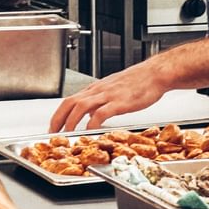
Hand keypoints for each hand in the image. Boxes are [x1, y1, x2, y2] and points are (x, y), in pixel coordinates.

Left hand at [49, 63, 167, 131]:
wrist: (155, 74)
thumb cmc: (138, 81)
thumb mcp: (113, 89)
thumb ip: (99, 101)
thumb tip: (90, 115)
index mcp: (95, 88)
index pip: (69, 100)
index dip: (58, 114)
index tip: (54, 127)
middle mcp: (98, 90)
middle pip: (70, 103)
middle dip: (58, 119)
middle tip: (53, 133)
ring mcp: (108, 95)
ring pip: (81, 106)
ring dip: (71, 122)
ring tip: (68, 134)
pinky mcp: (119, 102)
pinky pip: (101, 112)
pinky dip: (93, 122)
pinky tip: (91, 130)